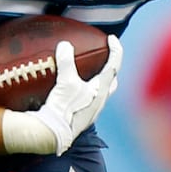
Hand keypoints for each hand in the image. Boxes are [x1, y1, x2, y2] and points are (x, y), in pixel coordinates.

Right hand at [24, 36, 121, 154]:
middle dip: (111, 69)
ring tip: (90, 76)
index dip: (115, 50)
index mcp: (101, 89)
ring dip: (100, 83)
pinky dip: (87, 93)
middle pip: (112, 81)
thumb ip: (66, 62)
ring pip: (102, 93)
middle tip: (106, 59)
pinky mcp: (83, 118)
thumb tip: (65, 45)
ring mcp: (93, 111)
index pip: (114, 65)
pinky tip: (76, 94)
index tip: (112, 38)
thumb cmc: (64, 107)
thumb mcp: (65, 82)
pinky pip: (90, 102)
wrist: (55, 132)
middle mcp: (101, 100)